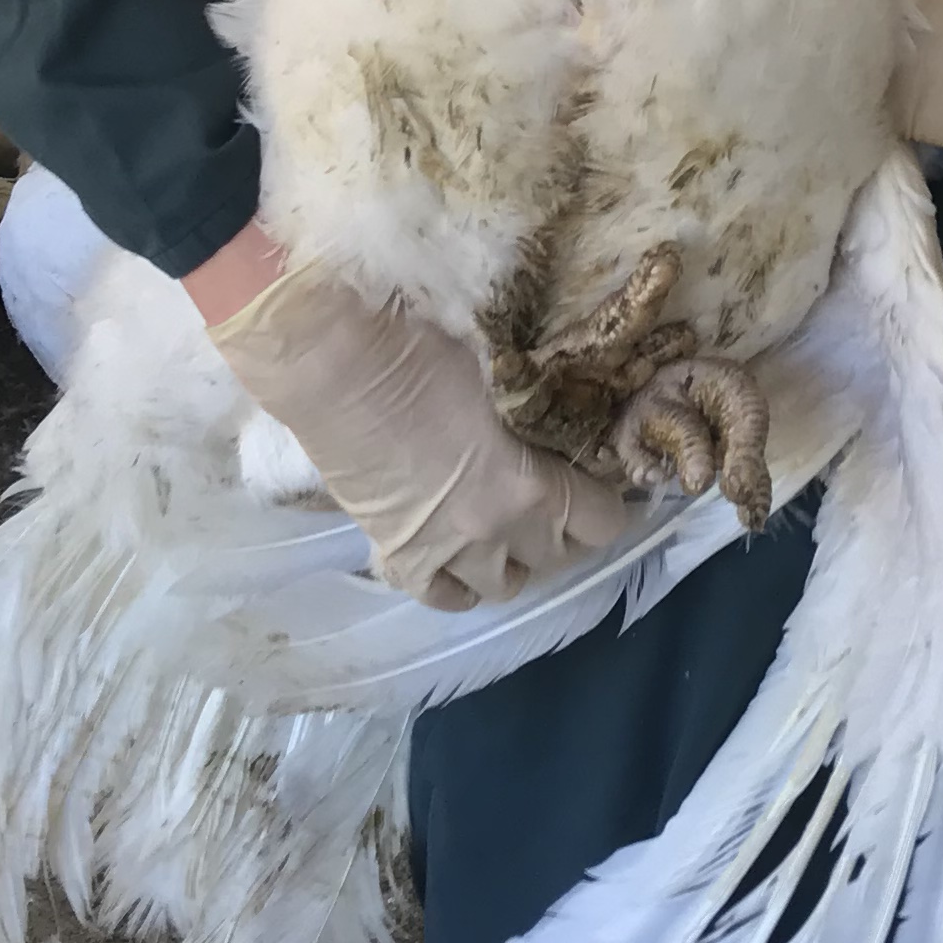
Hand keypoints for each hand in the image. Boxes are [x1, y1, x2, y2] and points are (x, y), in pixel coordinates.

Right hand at [193, 230, 631, 609]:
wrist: (332, 362)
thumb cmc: (425, 347)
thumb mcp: (510, 371)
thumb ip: (547, 410)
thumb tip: (576, 412)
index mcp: (533, 489)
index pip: (604, 524)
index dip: (609, 503)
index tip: (602, 480)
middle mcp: (495, 535)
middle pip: (557, 558)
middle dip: (565, 529)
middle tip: (557, 494)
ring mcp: (442, 553)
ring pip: (503, 585)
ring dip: (516, 559)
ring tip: (511, 525)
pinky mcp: (394, 556)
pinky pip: (442, 596)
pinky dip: (458, 582)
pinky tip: (461, 554)